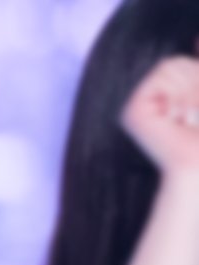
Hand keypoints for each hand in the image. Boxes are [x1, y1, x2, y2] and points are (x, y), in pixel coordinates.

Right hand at [122, 56, 198, 175]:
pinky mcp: (134, 111)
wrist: (197, 165)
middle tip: (198, 111)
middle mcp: (147, 101)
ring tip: (191, 115)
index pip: (181, 63)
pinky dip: (176, 93)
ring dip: (188, 88)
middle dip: (195, 80)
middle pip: (174, 61)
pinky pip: (158, 78)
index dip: (197, 73)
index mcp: (163, 98)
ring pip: (167, 66)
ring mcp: (138, 105)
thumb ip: (198, 72)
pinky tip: (177, 117)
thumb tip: (196, 37)